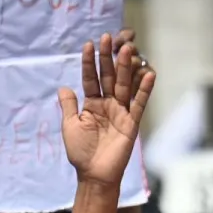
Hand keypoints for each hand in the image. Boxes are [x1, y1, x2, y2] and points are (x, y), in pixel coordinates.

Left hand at [58, 33, 154, 187]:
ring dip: (125, 67)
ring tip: (126, 49)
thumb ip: (69, 106)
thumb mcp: (70, 126)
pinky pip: (139, 103)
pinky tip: (149, 74)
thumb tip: (63, 87)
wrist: (94, 175)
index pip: (91, 78)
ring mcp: (121, 112)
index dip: (89, 63)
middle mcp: (108, 104)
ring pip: (124, 85)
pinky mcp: (132, 122)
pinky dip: (144, 89)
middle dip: (108, 58)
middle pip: (109, 77)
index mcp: (92, 104)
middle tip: (107, 37)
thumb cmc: (80, 152)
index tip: (88, 44)